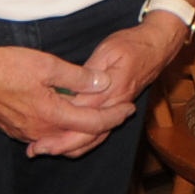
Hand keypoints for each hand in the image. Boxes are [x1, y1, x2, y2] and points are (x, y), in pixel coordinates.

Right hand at [0, 43, 137, 158]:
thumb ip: (78, 77)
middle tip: (121, 114)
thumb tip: (104, 82)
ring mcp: (24, 132)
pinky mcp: (14, 129)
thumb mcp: (47, 65)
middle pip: (79, 136)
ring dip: (82, 130)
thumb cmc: (8, 65)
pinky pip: (45, 136)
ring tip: (99, 116)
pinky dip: (62, 130)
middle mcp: (39, 130)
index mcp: (51, 114)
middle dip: (103, 127)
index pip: (91, 123)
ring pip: (61, 138)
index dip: (113, 117)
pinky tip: (66, 118)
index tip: (129, 109)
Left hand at [17, 18, 188, 157]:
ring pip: (95, 138)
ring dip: (69, 147)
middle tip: (36, 149)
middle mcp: (116, 104)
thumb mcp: (109, 49)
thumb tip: (73, 86)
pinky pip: (100, 134)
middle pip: (88, 132)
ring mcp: (118, 110)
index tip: (39, 126)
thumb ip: (91, 70)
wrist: (158, 47)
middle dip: (61, 143)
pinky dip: (82, 143)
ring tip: (44, 150)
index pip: (84, 109)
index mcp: (113, 88)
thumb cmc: (132, 44)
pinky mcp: (117, 110)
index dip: (60, 119)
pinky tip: (65, 145)